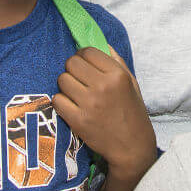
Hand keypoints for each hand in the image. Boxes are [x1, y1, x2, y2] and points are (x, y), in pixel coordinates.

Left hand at [54, 47, 155, 183]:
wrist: (132, 146)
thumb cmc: (132, 112)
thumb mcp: (131, 83)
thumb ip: (116, 61)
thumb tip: (101, 44)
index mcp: (117, 75)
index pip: (88, 51)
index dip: (84, 56)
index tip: (86, 65)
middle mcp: (103, 86)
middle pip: (71, 63)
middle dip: (73, 69)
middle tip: (80, 80)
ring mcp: (89, 104)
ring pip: (62, 80)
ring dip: (67, 86)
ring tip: (77, 94)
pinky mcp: (77, 120)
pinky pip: (57, 100)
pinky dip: (62, 102)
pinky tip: (72, 106)